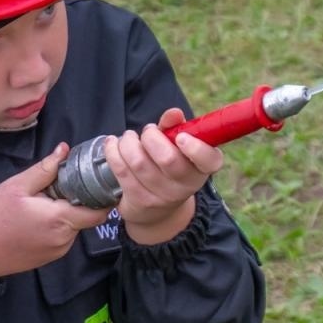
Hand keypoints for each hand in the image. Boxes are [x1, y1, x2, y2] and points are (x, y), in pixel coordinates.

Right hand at [0, 143, 111, 276]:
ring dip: (66, 215)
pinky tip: (37, 220)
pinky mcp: (49, 258)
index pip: (99, 212)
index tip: (97, 184)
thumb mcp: (18, 186)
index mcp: (60, 219)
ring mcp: (57, 251)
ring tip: (44, 205)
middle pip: (86, 218)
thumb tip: (64, 150)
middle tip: (59, 189)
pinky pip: (62, 239)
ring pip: (74, 228)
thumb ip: (45, 169)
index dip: (102, 199)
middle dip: (78, 203)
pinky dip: (57, 227)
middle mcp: (64, 239)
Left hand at [104, 107, 223, 244]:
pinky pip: (122, 171)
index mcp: (202, 168)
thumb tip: (173, 113)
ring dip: (128, 142)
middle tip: (147, 132)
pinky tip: (113, 144)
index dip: (195, 148)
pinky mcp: (139, 201)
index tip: (181, 137)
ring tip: (129, 137)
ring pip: (139, 163)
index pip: (209, 160)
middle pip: (167, 159)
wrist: (156, 209)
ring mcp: (162, 197)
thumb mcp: (177, 146)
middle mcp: (186, 186)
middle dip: (151, 137)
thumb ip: (175, 126)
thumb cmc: (169, 166)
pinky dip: (113, 151)